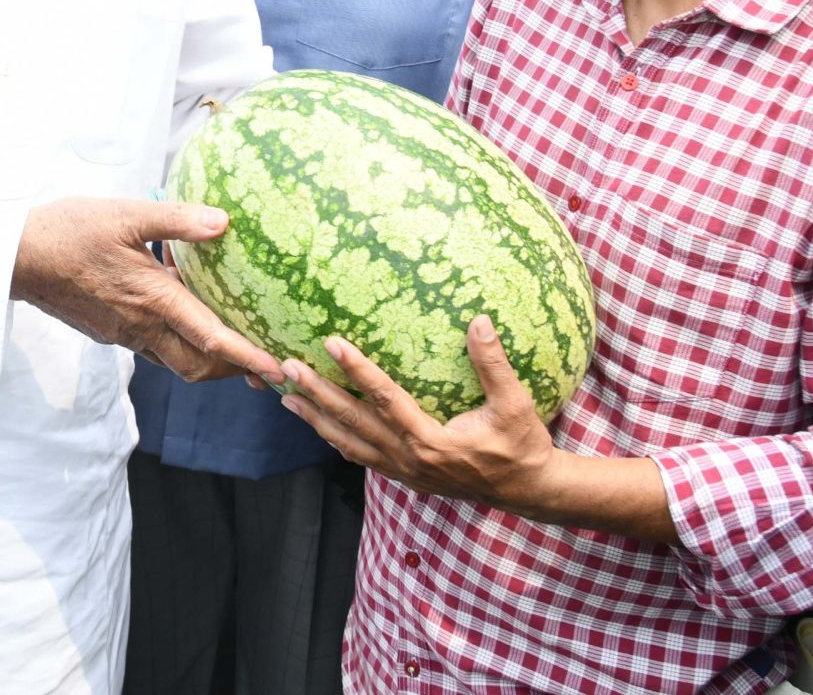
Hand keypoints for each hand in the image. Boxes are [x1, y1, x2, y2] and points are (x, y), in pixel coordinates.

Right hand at [12, 198, 281, 383]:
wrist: (16, 257)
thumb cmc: (69, 232)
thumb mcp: (125, 215)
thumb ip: (176, 220)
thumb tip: (223, 222)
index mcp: (152, 299)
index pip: (211, 338)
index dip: (248, 355)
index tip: (278, 369)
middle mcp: (141, 326)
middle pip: (196, 366)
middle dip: (231, 370)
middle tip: (261, 362)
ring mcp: (122, 333)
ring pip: (173, 359)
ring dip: (204, 357)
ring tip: (229, 342)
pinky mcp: (107, 330)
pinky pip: (151, 345)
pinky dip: (175, 340)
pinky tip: (178, 312)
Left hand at [277, 316, 555, 509]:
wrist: (526, 491)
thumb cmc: (521, 446)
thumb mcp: (515, 405)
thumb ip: (493, 365)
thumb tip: (479, 320)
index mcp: (431, 441)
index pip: (384, 399)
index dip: (357, 369)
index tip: (331, 343)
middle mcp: (409, 459)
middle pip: (353, 422)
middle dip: (318, 393)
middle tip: (287, 368)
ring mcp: (404, 471)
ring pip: (349, 444)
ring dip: (317, 419)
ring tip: (286, 397)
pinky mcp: (404, 477)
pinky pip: (361, 457)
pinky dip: (337, 440)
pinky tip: (320, 425)